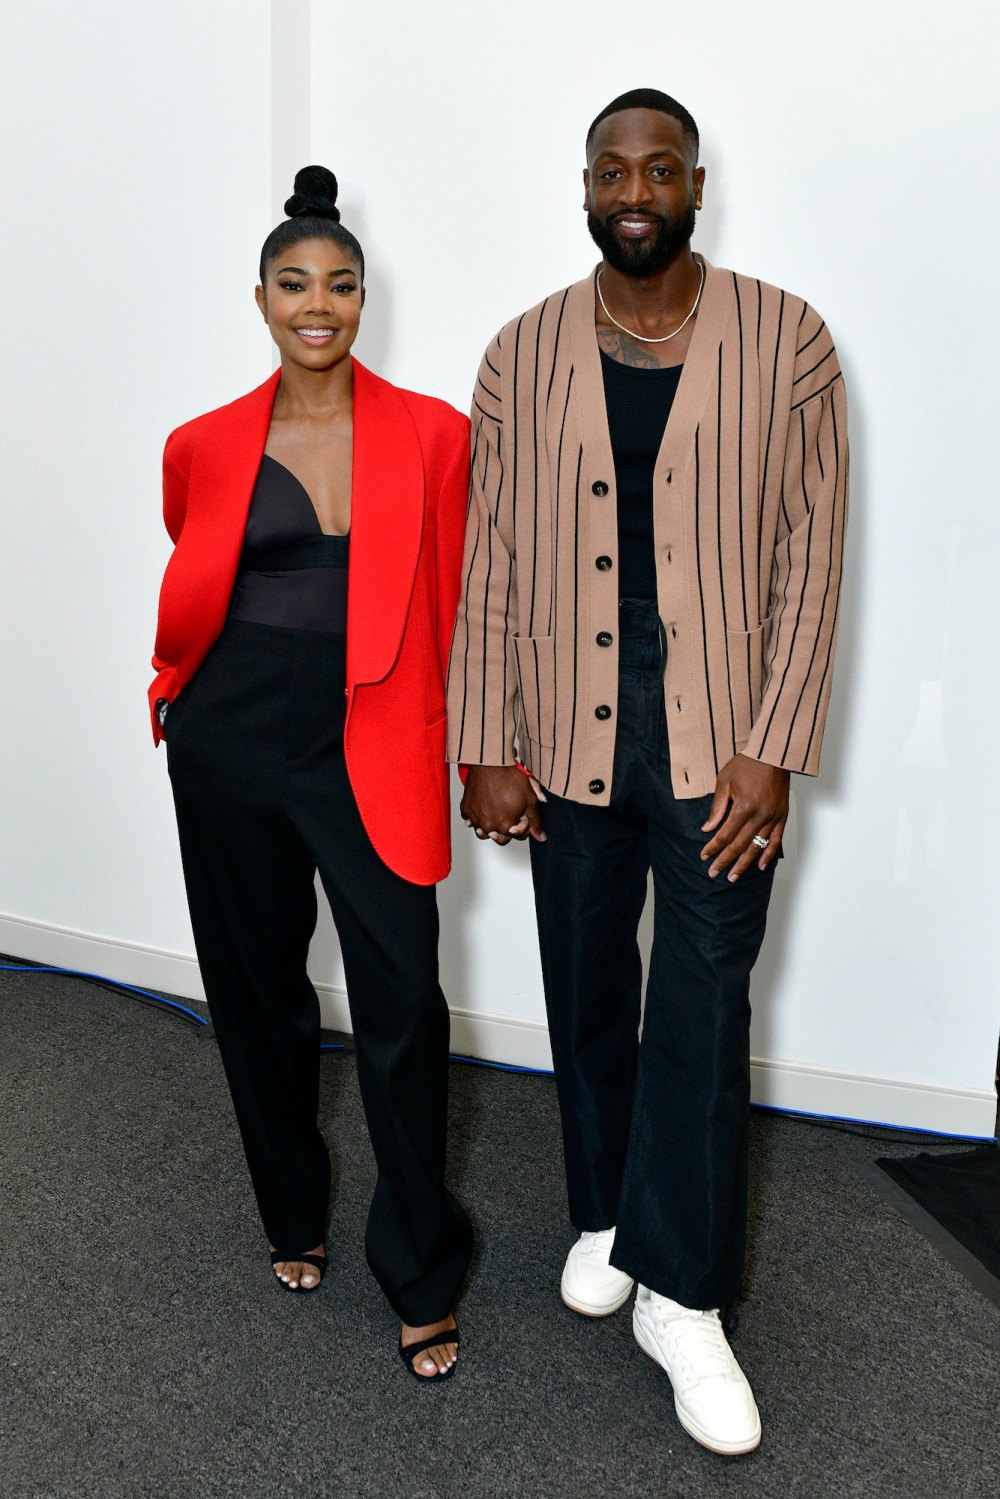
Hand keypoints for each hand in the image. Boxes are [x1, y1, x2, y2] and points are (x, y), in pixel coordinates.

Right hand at [461, 765, 545, 844]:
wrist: (490, 763)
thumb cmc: (508, 778)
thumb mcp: (530, 800)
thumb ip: (535, 821)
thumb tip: (541, 836)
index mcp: (506, 826)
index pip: (518, 835)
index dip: (523, 824)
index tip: (522, 813)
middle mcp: (489, 826)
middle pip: (500, 837)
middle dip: (507, 829)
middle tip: (509, 813)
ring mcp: (475, 818)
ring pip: (483, 832)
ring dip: (490, 827)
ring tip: (495, 815)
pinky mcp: (466, 809)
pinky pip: (469, 819)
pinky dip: (476, 817)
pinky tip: (483, 808)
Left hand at [700, 755, 788, 880]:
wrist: (773, 753)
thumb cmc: (747, 764)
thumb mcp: (724, 781)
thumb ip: (717, 807)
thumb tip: (707, 828)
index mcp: (744, 806)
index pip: (725, 834)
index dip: (713, 847)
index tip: (704, 856)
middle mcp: (760, 815)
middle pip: (740, 845)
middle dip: (725, 861)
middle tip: (714, 873)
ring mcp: (773, 817)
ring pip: (757, 847)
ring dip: (744, 863)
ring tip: (734, 876)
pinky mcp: (782, 816)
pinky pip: (776, 840)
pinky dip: (768, 854)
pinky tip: (760, 865)